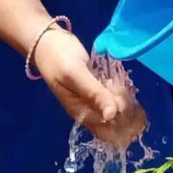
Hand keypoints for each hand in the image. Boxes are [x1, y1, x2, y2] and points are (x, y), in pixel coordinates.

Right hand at [35, 30, 144, 152]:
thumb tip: (112, 115)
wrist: (46, 43)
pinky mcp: (95, 90)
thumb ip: (94, 94)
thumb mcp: (75, 74)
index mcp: (81, 113)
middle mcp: (88, 111)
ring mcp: (92, 101)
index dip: (122, 118)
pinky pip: (112, 98)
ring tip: (117, 81)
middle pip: (115, 122)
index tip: (124, 98)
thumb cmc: (58, 58)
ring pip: (116, 110)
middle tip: (121, 87)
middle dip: (126, 109)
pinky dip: (119, 92)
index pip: (109, 129)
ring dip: (123, 99)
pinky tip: (118, 80)